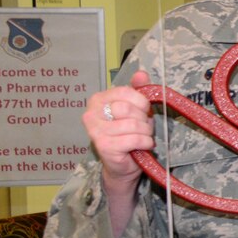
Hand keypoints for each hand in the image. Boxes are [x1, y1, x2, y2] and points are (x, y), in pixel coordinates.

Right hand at [83, 71, 157, 194]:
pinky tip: (142, 146)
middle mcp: (91, 114)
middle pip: (128, 109)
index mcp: (98, 100)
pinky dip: (145, 142)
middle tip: (142, 127)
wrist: (123, 164)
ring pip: (133, 124)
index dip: (141, 102)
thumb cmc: (129, 133)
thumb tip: (141, 73)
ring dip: (145, 132)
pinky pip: (134, 139)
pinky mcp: (104, 146)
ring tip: (142, 137)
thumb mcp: (135, 109)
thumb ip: (137, 90)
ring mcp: (95, 130)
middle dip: (143, 119)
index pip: (125, 92)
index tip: (144, 111)